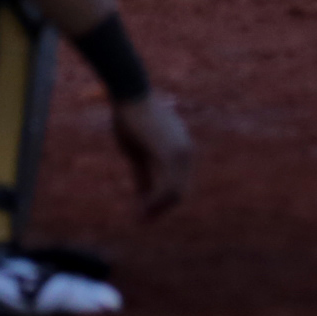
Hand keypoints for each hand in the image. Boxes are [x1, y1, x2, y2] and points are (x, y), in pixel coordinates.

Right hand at [109, 89, 192, 217]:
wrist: (130, 94)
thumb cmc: (131, 117)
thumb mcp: (136, 152)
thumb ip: (144, 174)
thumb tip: (143, 197)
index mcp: (181, 148)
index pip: (179, 182)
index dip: (163, 201)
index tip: (146, 212)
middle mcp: (186, 151)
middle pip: (180, 190)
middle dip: (161, 209)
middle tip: (143, 221)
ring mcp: (180, 152)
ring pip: (175, 192)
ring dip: (157, 209)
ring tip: (141, 218)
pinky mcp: (169, 153)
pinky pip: (166, 186)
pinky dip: (154, 201)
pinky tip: (141, 207)